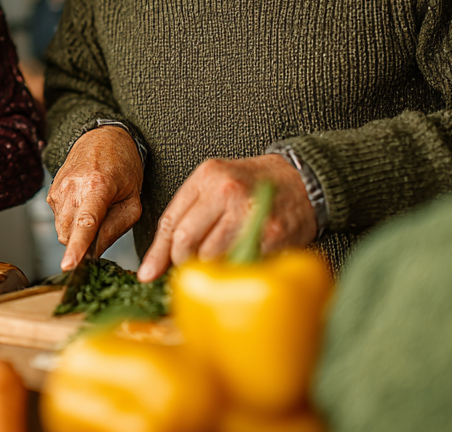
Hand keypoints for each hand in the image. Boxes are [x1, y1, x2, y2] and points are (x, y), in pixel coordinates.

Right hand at [48, 126, 142, 270]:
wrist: (102, 137)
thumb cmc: (123, 167)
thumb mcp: (133, 199)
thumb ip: (116, 228)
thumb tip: (96, 253)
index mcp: (97, 186)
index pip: (85, 223)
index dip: (77, 247)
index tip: (69, 266)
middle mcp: (73, 187)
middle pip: (69, 234)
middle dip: (82, 243)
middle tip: (103, 229)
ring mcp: (58, 190)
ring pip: (62, 230)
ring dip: (77, 232)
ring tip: (96, 211)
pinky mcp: (51, 193)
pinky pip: (59, 220)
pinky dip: (71, 221)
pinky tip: (84, 205)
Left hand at [136, 154, 316, 281]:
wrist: (302, 180)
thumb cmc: (252, 186)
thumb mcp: (214, 186)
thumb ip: (186, 216)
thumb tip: (154, 264)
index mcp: (207, 176)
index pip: (170, 221)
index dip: (158, 253)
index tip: (149, 274)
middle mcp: (226, 191)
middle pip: (185, 240)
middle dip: (182, 262)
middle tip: (190, 268)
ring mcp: (249, 212)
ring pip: (210, 256)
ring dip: (209, 268)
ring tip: (217, 264)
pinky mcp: (271, 233)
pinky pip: (239, 262)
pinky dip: (233, 270)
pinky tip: (238, 263)